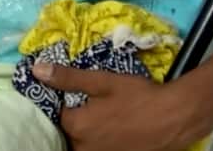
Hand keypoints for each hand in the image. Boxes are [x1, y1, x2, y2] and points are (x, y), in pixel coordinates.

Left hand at [33, 64, 199, 150]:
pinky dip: (101, 142)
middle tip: (94, 108)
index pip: (57, 116)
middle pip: (68, 134)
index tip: (76, 97)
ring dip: (87, 134)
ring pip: (83, 145)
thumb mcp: (102, 81)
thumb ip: (67, 78)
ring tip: (104, 119)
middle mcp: (84, 148)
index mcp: (77, 126)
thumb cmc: (138, 96)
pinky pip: (98, 150)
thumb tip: (36, 70)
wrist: (176, 118)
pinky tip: (114, 131)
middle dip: (75, 122)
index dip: (66, 105)